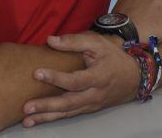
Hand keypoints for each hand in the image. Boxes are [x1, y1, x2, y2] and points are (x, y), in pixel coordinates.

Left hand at [22, 32, 139, 126]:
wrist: (134, 78)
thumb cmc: (114, 57)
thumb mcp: (98, 43)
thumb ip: (74, 41)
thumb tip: (50, 40)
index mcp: (98, 77)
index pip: (75, 80)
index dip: (56, 78)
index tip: (37, 73)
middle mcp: (95, 94)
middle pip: (69, 103)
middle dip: (47, 106)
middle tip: (27, 107)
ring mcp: (91, 104)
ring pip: (67, 113)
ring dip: (46, 117)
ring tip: (27, 120)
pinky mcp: (88, 109)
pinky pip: (69, 115)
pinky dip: (53, 118)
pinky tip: (38, 120)